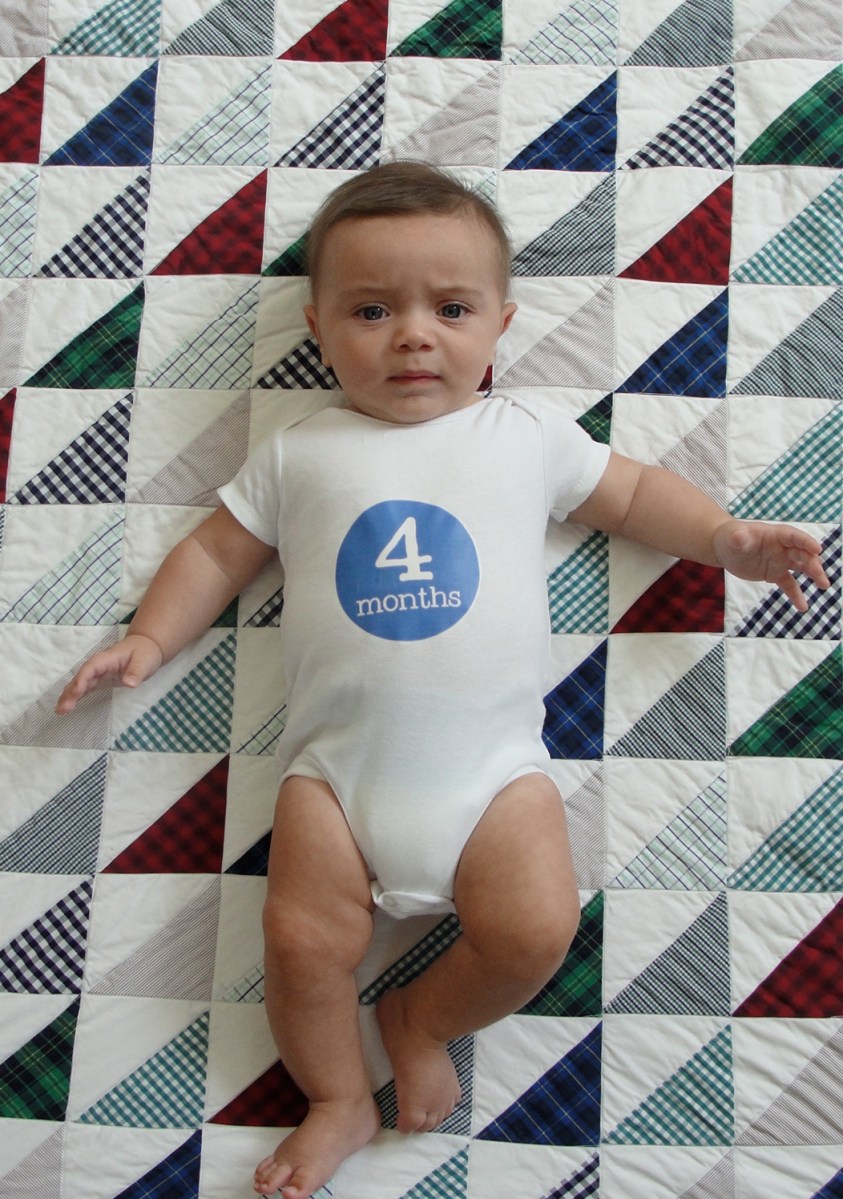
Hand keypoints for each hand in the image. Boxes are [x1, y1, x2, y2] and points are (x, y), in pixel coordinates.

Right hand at [55, 633, 163, 713]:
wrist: (146, 647)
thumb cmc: (145, 652)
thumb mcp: (145, 661)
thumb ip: (136, 672)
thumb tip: (129, 683)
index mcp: (106, 659)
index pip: (90, 669)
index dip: (82, 680)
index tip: (76, 693)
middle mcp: (98, 666)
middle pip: (81, 678)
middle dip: (71, 692)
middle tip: (62, 708)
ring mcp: (98, 673)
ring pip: (80, 684)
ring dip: (69, 696)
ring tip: (59, 711)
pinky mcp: (100, 680)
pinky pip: (85, 688)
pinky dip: (76, 697)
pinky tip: (67, 707)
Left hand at [713, 519, 829, 611]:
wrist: (727, 549)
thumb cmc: (731, 537)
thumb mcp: (732, 536)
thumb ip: (738, 537)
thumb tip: (738, 537)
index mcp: (774, 534)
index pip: (793, 536)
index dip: (805, 542)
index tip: (817, 549)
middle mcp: (782, 547)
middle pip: (801, 553)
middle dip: (812, 563)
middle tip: (820, 576)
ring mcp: (780, 561)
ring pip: (801, 567)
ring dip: (813, 575)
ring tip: (824, 586)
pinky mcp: (775, 574)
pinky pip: (789, 585)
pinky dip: (796, 595)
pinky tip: (803, 607)